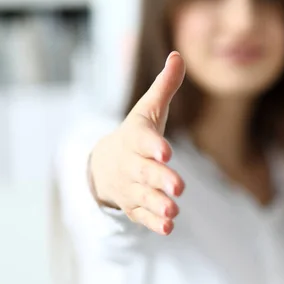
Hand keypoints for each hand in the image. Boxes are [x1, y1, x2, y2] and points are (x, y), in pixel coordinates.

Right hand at [89, 51, 185, 234]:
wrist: (104, 164)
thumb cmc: (136, 133)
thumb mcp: (149, 109)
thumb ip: (165, 85)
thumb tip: (178, 55)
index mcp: (135, 137)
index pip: (143, 140)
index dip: (153, 145)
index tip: (166, 151)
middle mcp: (131, 163)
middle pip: (144, 171)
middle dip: (159, 178)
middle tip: (178, 186)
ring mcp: (130, 187)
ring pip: (143, 196)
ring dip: (157, 204)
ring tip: (174, 211)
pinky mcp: (134, 205)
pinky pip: (142, 216)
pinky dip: (153, 222)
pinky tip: (168, 228)